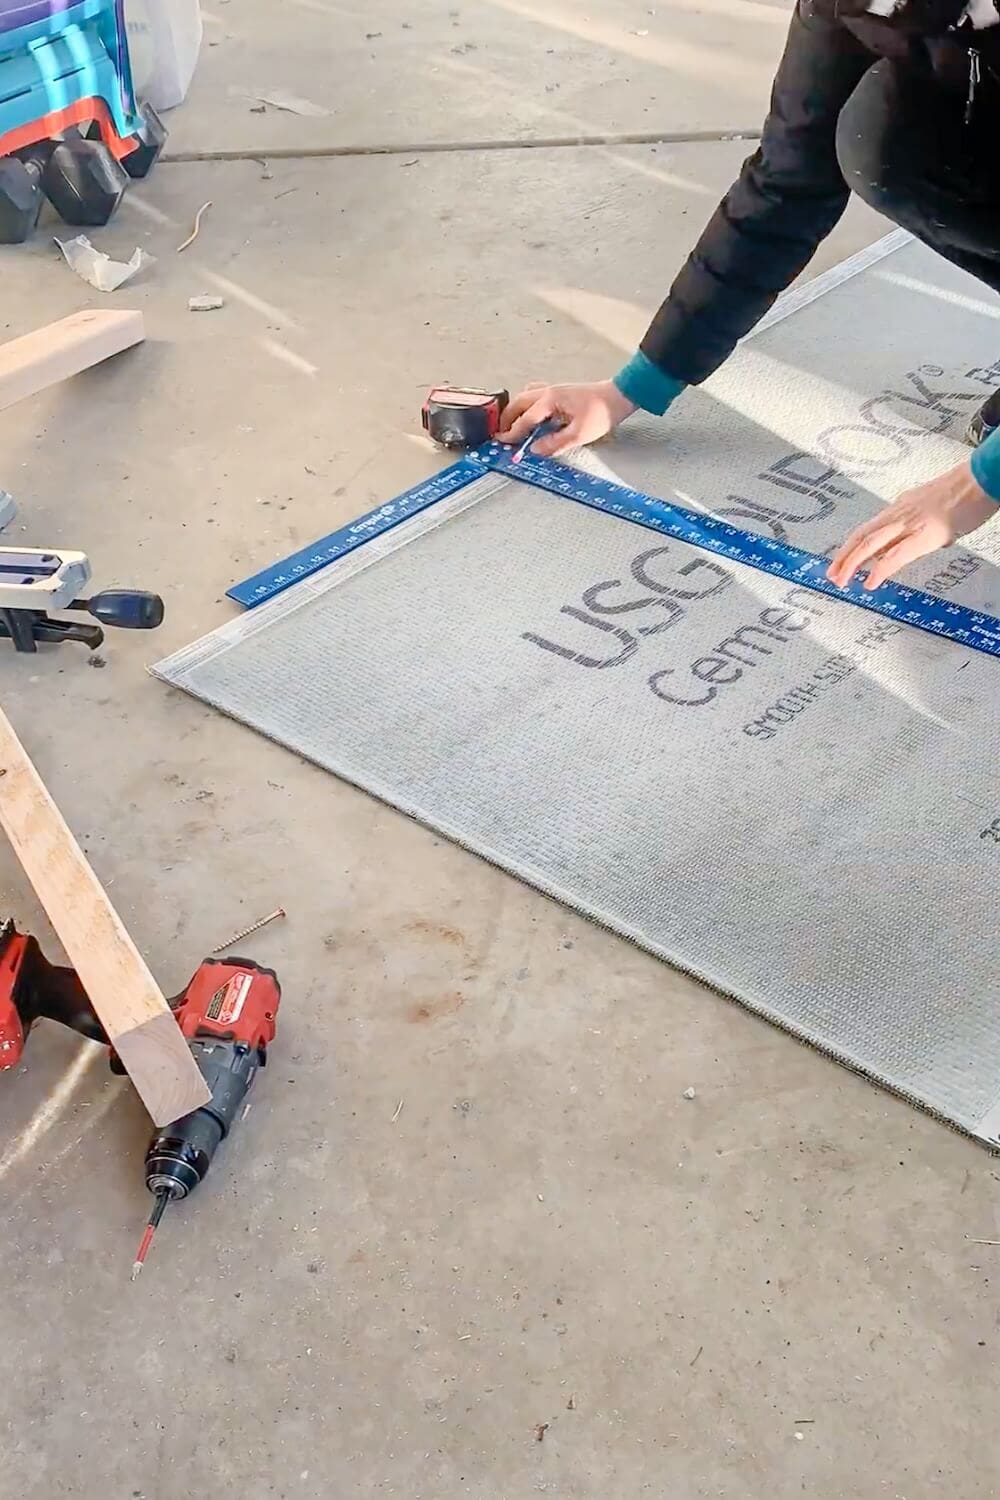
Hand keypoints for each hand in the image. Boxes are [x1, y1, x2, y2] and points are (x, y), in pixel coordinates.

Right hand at [498, 380, 636, 457]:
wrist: (620, 396)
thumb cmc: (602, 412)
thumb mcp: (579, 434)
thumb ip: (555, 443)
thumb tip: (535, 450)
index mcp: (550, 400)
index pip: (525, 419)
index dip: (513, 433)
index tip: (502, 443)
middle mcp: (548, 392)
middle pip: (519, 403)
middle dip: (508, 419)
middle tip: (503, 434)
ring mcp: (554, 390)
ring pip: (526, 398)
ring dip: (517, 411)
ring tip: (514, 426)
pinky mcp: (561, 392)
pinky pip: (536, 396)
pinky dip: (529, 406)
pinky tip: (533, 415)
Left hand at [827, 461, 997, 590]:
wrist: (980, 480)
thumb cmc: (965, 493)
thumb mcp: (932, 509)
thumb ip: (919, 528)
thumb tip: (914, 546)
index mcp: (901, 507)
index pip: (868, 529)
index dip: (851, 546)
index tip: (840, 561)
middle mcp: (899, 513)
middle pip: (862, 535)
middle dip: (843, 556)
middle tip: (831, 574)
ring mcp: (910, 523)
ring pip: (870, 543)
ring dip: (852, 563)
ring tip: (841, 581)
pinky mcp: (924, 534)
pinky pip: (896, 555)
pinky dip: (880, 570)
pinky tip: (870, 582)